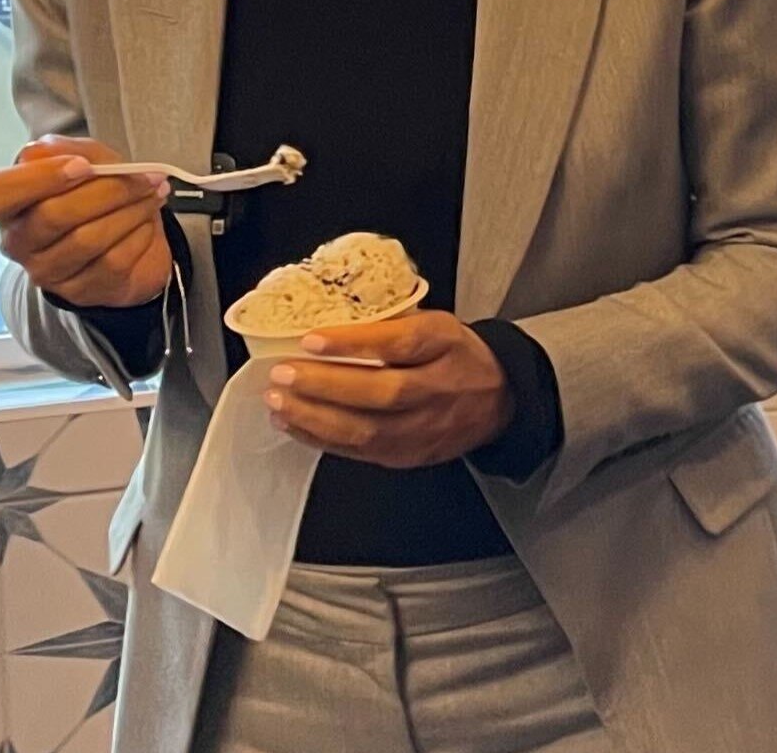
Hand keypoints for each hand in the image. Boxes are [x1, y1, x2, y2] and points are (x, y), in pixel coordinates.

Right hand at [0, 137, 172, 309]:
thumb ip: (68, 150)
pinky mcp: (78, 291)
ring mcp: (45, 272)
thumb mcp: (83, 156)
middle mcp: (17, 242)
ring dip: (131, 211)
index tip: (83, 165)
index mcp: (7, 203)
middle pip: (52, 216)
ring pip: (87, 240)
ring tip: (153, 193)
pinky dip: (139, 235)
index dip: (38, 178)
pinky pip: (114, 261)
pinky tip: (147, 222)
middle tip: (144, 176)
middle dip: (107, 190)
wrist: (127, 232)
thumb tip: (67, 158)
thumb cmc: (94, 189)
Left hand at [266, 312, 514, 468]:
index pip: (400, 345)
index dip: (353, 344)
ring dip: (314, 417)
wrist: (497, 400)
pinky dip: (320, 438)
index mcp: (444, 346)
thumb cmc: (458, 356)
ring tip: (278, 401)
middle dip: (324, 385)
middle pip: (380, 393)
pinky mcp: (406, 456)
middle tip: (283, 373)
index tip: (312, 339)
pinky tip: (293, 423)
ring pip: (365, 430)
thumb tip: (329, 319)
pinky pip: (358, 451)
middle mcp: (436, 391)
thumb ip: (394, 323)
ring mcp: (421, 430)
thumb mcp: (438, 325)